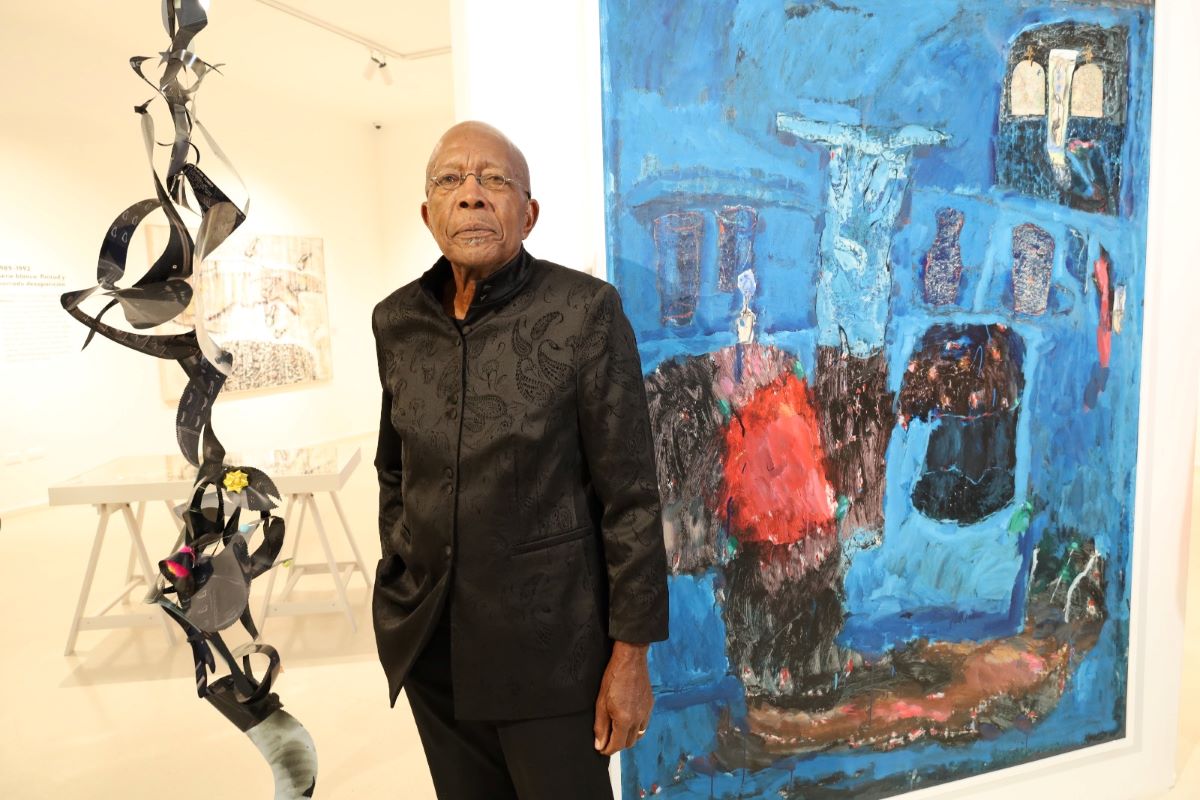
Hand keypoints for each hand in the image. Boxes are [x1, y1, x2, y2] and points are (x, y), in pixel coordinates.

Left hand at [593, 641, 652, 755]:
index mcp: (625, 720)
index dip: (607, 750)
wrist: (630, 659)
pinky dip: (636, 728)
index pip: (617, 745)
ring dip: (627, 738)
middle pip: (629, 743)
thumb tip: (599, 744)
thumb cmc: (613, 677)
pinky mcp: (650, 705)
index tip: (601, 749)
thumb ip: (601, 726)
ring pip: (638, 735)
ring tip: (617, 732)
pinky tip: (628, 720)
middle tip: (607, 741)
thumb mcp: (601, 703)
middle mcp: (638, 719)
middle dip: (617, 745)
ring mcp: (646, 712)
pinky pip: (644, 724)